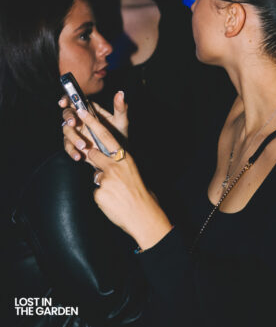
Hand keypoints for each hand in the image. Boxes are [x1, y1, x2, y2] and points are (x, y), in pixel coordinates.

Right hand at [60, 91, 127, 160]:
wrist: (117, 155)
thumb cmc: (119, 134)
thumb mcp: (121, 121)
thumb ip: (120, 108)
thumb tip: (121, 93)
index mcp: (90, 109)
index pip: (76, 100)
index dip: (68, 99)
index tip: (64, 102)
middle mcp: (81, 118)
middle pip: (68, 113)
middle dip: (68, 117)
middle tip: (73, 123)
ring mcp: (76, 132)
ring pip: (67, 130)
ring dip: (73, 137)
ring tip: (83, 145)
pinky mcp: (74, 145)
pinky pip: (68, 146)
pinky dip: (72, 151)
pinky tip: (78, 156)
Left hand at [75, 108, 172, 249]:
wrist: (143, 215)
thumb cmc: (140, 193)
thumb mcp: (132, 172)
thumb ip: (117, 164)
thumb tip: (102, 167)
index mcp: (124, 158)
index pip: (105, 136)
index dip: (92, 123)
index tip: (82, 111)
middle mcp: (115, 166)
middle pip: (93, 153)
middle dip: (90, 154)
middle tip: (97, 159)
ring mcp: (106, 179)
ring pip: (96, 176)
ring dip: (104, 183)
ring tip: (117, 193)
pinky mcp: (99, 192)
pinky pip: (96, 192)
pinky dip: (103, 197)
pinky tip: (113, 202)